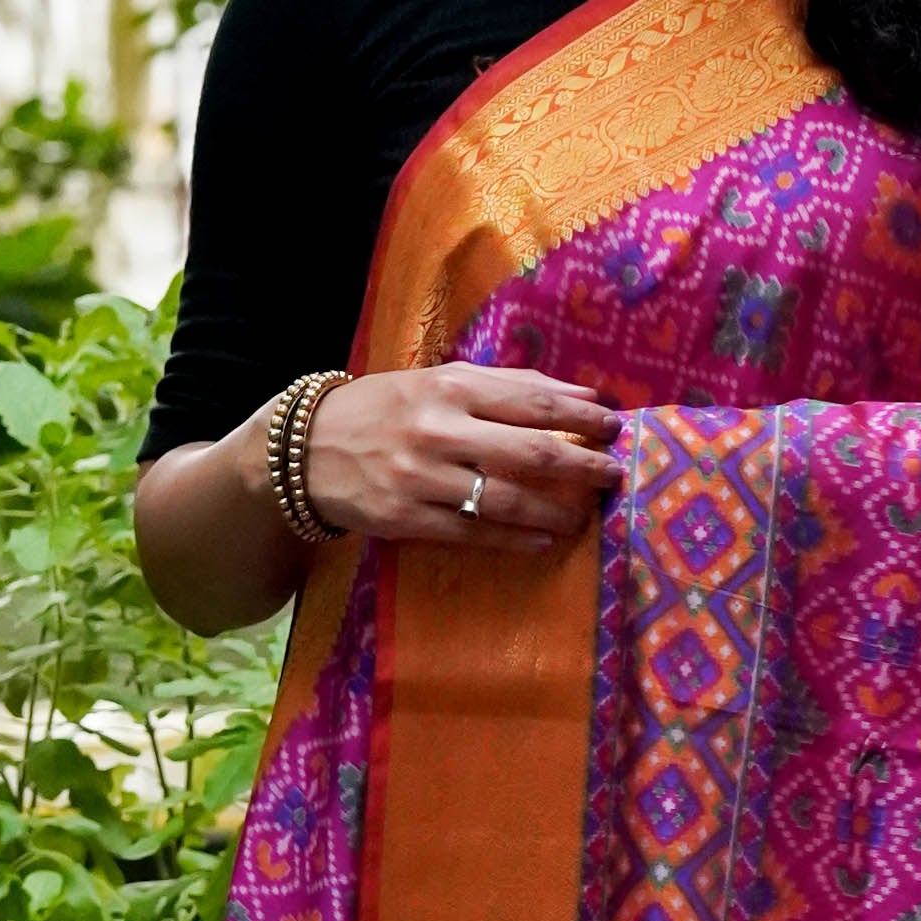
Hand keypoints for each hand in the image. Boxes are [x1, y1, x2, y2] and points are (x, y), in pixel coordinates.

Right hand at [301, 367, 624, 551]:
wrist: (304, 449)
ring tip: (584, 514)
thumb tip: (581, 396)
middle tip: (615, 474)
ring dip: (554, 510)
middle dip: (582, 465)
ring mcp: (421, 478)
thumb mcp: (439, 382)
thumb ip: (507, 385)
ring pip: (505, 499)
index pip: (532, 401)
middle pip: (529, 451)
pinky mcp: (406, 519)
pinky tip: (543, 539)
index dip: (581, 416)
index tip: (615, 426)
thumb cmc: (386, 409)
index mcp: (450, 388)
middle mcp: (438, 430)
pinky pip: (473, 532)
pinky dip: (515, 538)